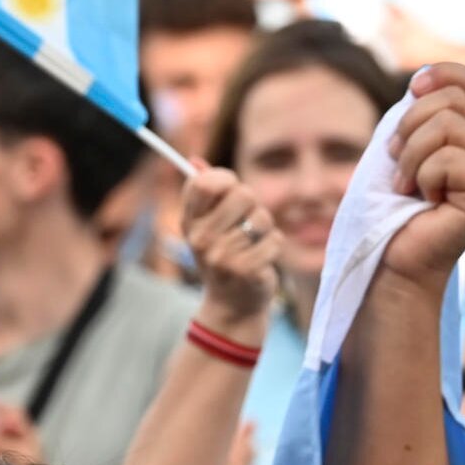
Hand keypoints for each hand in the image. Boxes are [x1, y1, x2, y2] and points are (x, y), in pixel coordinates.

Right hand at [182, 165, 281, 340]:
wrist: (232, 304)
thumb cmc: (223, 254)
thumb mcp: (208, 224)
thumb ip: (205, 191)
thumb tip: (196, 160)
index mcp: (189, 222)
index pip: (203, 182)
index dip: (224, 179)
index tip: (230, 189)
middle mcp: (200, 239)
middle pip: (242, 194)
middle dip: (253, 206)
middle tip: (245, 224)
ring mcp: (221, 257)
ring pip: (263, 218)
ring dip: (266, 229)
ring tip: (253, 244)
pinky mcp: (245, 271)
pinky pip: (275, 240)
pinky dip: (274, 247)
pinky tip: (262, 259)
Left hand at [380, 63, 464, 291]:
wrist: (389, 262)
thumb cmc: (387, 212)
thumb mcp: (395, 152)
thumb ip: (412, 118)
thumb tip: (421, 82)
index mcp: (459, 139)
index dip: (446, 74)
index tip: (414, 88)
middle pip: (454, 99)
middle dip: (411, 122)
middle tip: (396, 159)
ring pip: (450, 125)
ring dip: (412, 153)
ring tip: (405, 184)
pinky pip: (452, 159)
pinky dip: (423, 175)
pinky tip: (421, 199)